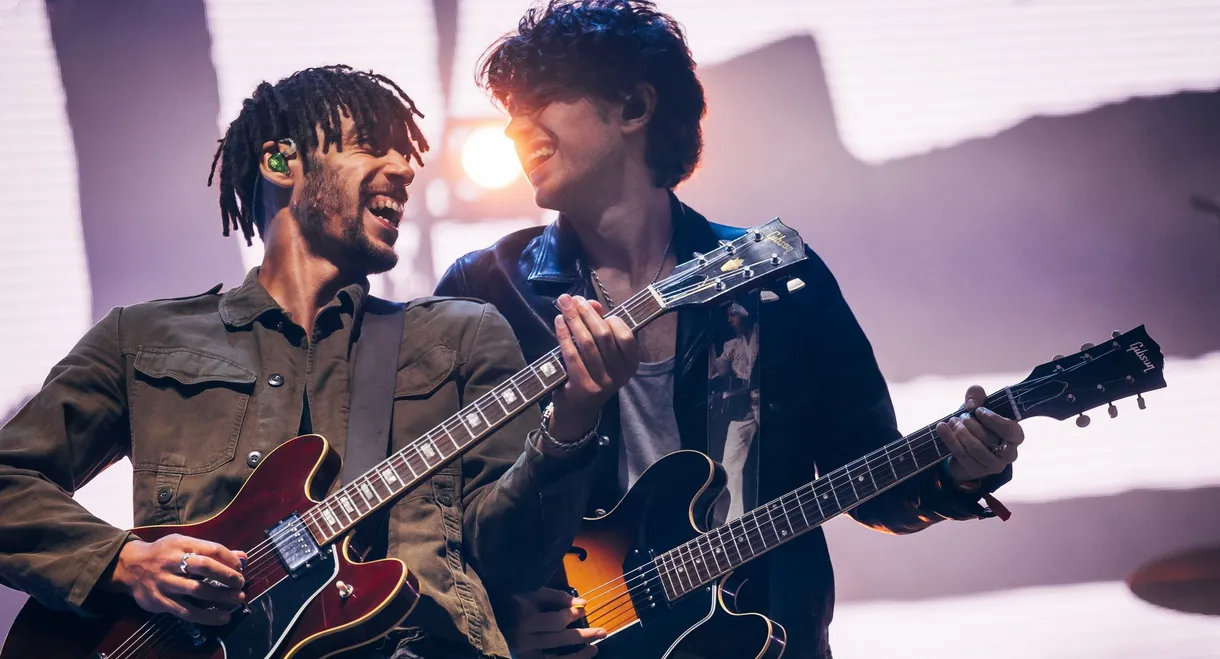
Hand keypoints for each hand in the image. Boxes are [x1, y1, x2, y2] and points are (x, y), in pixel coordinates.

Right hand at [106, 533, 245, 624]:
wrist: (129, 566)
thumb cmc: (164, 553)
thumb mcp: (185, 544)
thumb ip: (212, 551)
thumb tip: (243, 558)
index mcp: (181, 544)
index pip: (211, 549)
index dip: (229, 559)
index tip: (240, 567)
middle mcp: (172, 562)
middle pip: (204, 567)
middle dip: (226, 576)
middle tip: (241, 583)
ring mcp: (165, 583)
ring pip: (196, 590)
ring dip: (220, 596)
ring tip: (237, 599)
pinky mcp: (160, 602)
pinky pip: (186, 611)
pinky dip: (207, 615)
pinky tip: (222, 617)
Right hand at [507, 587, 605, 657]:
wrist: (487, 621)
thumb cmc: (512, 603)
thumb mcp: (531, 594)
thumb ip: (555, 597)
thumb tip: (581, 603)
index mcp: (525, 617)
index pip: (557, 619)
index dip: (574, 615)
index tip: (584, 610)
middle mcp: (524, 637)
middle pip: (560, 638)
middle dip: (584, 635)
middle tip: (602, 632)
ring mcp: (524, 652)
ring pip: (556, 658)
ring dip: (579, 654)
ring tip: (596, 648)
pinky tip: (580, 657)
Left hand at [548, 295, 638, 442]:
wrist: (578, 410)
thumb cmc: (591, 373)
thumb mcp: (602, 353)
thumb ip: (600, 326)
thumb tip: (591, 304)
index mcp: (630, 364)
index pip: (625, 335)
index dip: (608, 318)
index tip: (591, 306)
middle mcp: (620, 374)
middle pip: (604, 335)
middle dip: (586, 313)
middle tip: (572, 299)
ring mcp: (602, 382)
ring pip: (587, 343)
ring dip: (573, 320)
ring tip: (563, 305)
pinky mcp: (583, 386)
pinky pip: (572, 354)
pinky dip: (564, 335)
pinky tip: (558, 322)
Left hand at [935, 385, 1023, 481]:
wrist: (963, 444)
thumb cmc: (976, 422)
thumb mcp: (977, 405)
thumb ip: (977, 395)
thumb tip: (972, 404)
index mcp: (1015, 436)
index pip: (1011, 430)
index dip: (994, 420)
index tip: (978, 411)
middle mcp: (1009, 453)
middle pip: (989, 438)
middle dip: (971, 424)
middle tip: (961, 417)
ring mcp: (994, 465)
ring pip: (975, 448)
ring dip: (960, 432)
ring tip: (952, 422)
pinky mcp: (978, 471)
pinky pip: (963, 455)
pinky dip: (950, 440)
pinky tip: (942, 428)